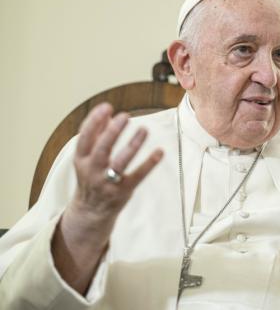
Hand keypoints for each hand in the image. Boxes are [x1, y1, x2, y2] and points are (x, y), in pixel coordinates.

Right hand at [68, 102, 163, 229]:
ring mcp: (107, 182)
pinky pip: (137, 176)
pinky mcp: (122, 191)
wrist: (91, 210)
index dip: (94, 121)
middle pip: (102, 148)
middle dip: (113, 131)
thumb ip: (96, 134)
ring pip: (120, 162)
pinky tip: (159, 152)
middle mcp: (92, 170)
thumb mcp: (87, 156)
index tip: (107, 106)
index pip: (85, 137)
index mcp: (81, 159)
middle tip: (125, 116)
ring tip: (144, 129)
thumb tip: (107, 112)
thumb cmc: (91, 176)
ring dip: (132, 145)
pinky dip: (149, 164)